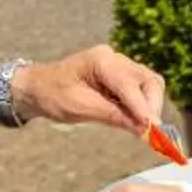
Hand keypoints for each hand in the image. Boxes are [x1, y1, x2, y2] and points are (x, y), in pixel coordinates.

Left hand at [19, 46, 166, 133]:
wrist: (35, 88)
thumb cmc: (52, 95)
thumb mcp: (79, 108)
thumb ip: (112, 116)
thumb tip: (143, 129)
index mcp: (101, 60)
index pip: (130, 85)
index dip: (144, 108)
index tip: (155, 130)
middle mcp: (114, 58)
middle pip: (148, 80)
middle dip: (152, 106)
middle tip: (152, 133)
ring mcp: (118, 65)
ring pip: (149, 84)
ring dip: (150, 107)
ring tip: (145, 130)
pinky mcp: (119, 76)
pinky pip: (140, 89)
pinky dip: (142, 106)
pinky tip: (137, 122)